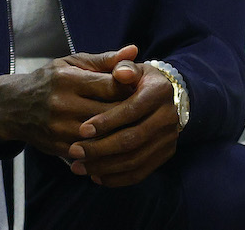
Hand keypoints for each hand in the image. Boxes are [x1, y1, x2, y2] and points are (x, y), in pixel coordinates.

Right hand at [0, 45, 138, 157]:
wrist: (13, 107)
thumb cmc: (49, 80)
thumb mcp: (72, 63)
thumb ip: (104, 60)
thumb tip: (133, 50)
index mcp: (69, 79)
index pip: (111, 86)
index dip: (131, 87)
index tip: (141, 87)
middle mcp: (63, 104)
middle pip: (111, 112)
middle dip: (131, 111)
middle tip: (145, 108)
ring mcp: (60, 129)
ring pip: (104, 134)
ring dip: (123, 130)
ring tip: (136, 123)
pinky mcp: (60, 147)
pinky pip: (93, 150)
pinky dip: (108, 146)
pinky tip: (118, 139)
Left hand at [68, 61, 179, 187]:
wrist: (161, 97)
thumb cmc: (136, 81)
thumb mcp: (129, 68)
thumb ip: (121, 66)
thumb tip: (120, 72)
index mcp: (160, 91)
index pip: (131, 109)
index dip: (106, 121)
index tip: (82, 129)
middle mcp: (169, 116)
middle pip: (132, 139)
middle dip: (100, 148)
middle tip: (74, 151)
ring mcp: (169, 138)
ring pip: (134, 160)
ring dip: (103, 166)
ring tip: (78, 166)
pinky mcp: (165, 154)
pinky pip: (139, 173)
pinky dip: (116, 178)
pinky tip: (95, 176)